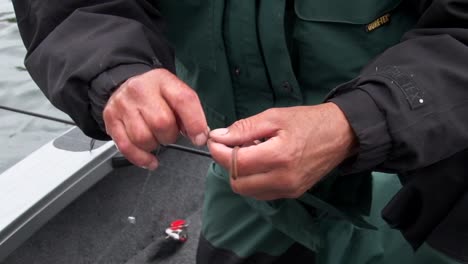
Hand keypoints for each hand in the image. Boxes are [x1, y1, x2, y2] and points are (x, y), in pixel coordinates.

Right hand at [103, 68, 208, 169]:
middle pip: (162, 123)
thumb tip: (199, 136)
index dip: (195, 123)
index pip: (184, 100)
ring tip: (156, 137)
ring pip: (143, 138)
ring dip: (154, 145)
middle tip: (169, 133)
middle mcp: (140, 89)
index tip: (200, 138)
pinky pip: (126, 147)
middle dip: (170, 136)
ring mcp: (123, 104)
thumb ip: (190, 112)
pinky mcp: (110, 118)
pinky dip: (141, 158)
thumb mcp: (175, 94)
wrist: (124, 85)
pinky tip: (150, 160)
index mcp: (163, 80)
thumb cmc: (156, 94)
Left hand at [208, 103, 356, 199]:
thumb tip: (218, 137)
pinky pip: (262, 192)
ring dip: (241, 173)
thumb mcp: (274, 116)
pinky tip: (261, 162)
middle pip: (238, 183)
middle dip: (229, 164)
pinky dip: (254, 179)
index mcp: (279, 157)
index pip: (236, 163)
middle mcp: (283, 179)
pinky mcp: (293, 193)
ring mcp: (289, 190)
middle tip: (234, 145)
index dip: (219, 151)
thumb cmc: (308, 121)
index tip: (215, 140)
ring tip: (251, 152)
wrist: (341, 134)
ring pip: (248, 191)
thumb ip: (244, 128)